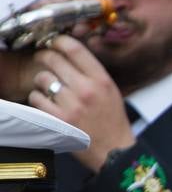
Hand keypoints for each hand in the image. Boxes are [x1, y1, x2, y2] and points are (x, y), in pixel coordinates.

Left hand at [26, 35, 133, 169]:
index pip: (75, 49)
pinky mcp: (58, 119)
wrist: (114, 150)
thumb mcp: (111, 91)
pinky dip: (38, 99)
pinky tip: (47, 103)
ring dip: (42, 81)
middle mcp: (86, 90)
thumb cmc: (112, 120)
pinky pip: (37, 98)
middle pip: (54, 59)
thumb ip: (92, 73)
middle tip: (43, 58)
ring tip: (49, 87)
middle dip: (44, 56)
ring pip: (42, 78)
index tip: (54, 41)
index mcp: (101, 80)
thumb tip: (69, 54)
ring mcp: (71, 105)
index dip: (59, 41)